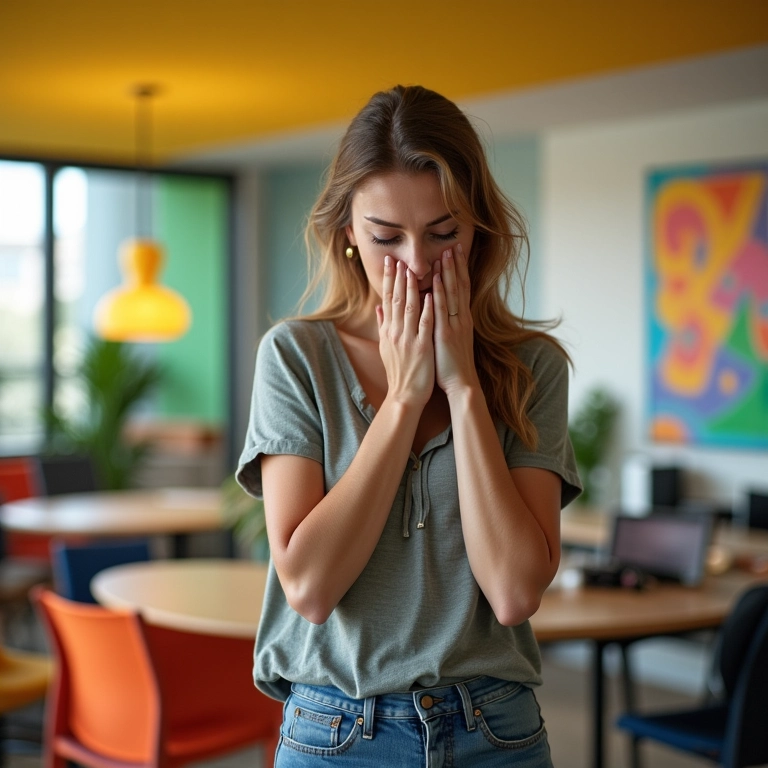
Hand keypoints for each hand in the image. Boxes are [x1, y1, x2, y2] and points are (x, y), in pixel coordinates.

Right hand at [377, 255, 434, 408]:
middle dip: (397, 277)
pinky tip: (429, 294)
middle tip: (398, 257)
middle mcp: (396, 332)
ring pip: (409, 308)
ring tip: (412, 269)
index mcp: (389, 330)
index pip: (387, 299)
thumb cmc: (399, 371)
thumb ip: (383, 325)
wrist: (404, 395)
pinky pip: (424, 324)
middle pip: (396, 299)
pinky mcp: (422, 347)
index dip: (388, 279)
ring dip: (411, 288)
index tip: (389, 262)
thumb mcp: (386, 347)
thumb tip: (378, 306)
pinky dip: (426, 309)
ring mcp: (409, 338)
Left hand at [431, 244, 479, 395]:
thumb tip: (437, 311)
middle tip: (453, 245)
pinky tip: (438, 279)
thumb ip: (443, 323)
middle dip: (456, 266)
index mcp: (461, 320)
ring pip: (453, 294)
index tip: (454, 253)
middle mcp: (461, 319)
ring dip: (449, 273)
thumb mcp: (448, 340)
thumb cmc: (452, 365)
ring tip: (446, 253)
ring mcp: (454, 325)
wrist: (461, 384)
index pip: (461, 290)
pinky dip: (441, 293)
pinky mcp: (446, 334)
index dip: (458, 271)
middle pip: (460, 286)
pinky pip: (442, 310)